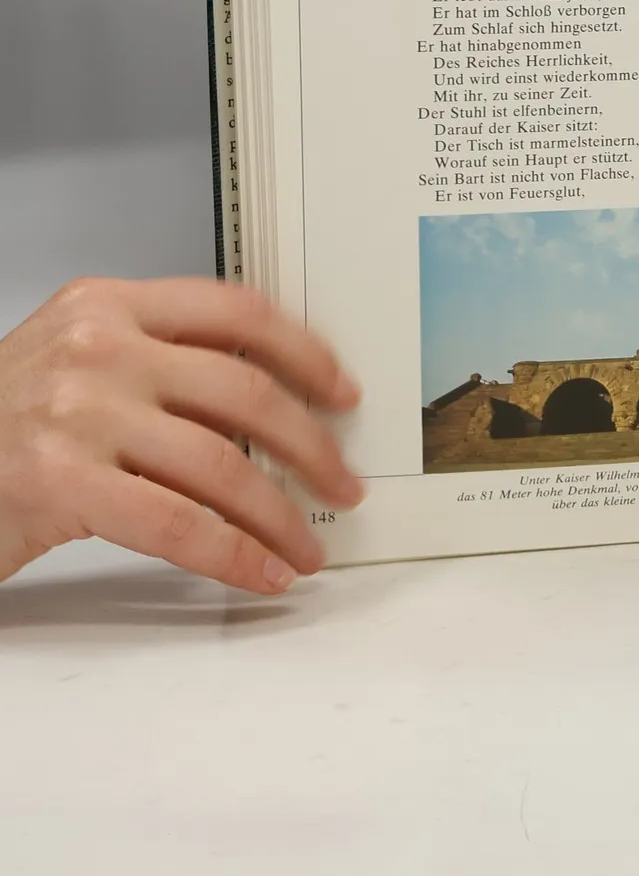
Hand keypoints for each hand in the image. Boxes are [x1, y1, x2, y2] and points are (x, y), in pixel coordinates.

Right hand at [0, 277, 362, 593]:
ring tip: (306, 544)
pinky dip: (235, 554)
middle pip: (246, 391)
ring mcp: (76, 412)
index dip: (305, 353)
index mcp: (107, 304)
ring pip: (223, 464)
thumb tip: (270, 404)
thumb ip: (157, 363)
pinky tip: (262, 571)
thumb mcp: (72, 363)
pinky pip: (181, 524)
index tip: (341, 392)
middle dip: (310, 446)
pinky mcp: (60, 481)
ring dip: (281, 515)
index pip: (237, 312)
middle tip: (340, 483)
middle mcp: (97, 347)